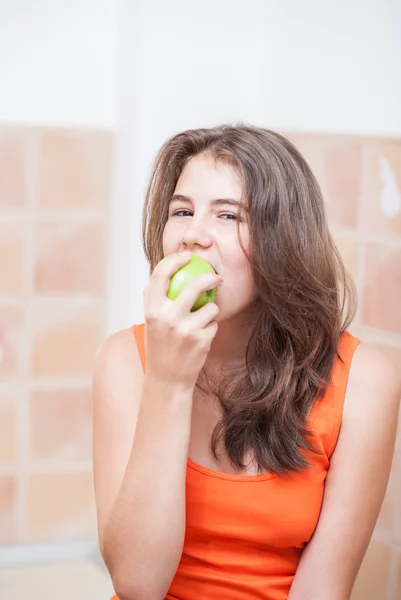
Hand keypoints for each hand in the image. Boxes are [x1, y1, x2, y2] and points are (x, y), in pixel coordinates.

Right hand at [143, 252, 222, 390]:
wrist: (167, 380)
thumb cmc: (160, 347)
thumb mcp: (150, 323)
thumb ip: (154, 299)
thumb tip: (165, 272)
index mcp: (152, 310)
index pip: (160, 275)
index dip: (174, 260)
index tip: (187, 257)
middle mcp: (167, 318)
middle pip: (194, 285)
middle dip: (210, 278)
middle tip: (217, 278)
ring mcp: (185, 330)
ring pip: (210, 306)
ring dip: (210, 311)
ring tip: (201, 323)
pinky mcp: (201, 340)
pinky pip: (214, 323)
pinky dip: (211, 327)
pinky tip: (201, 338)